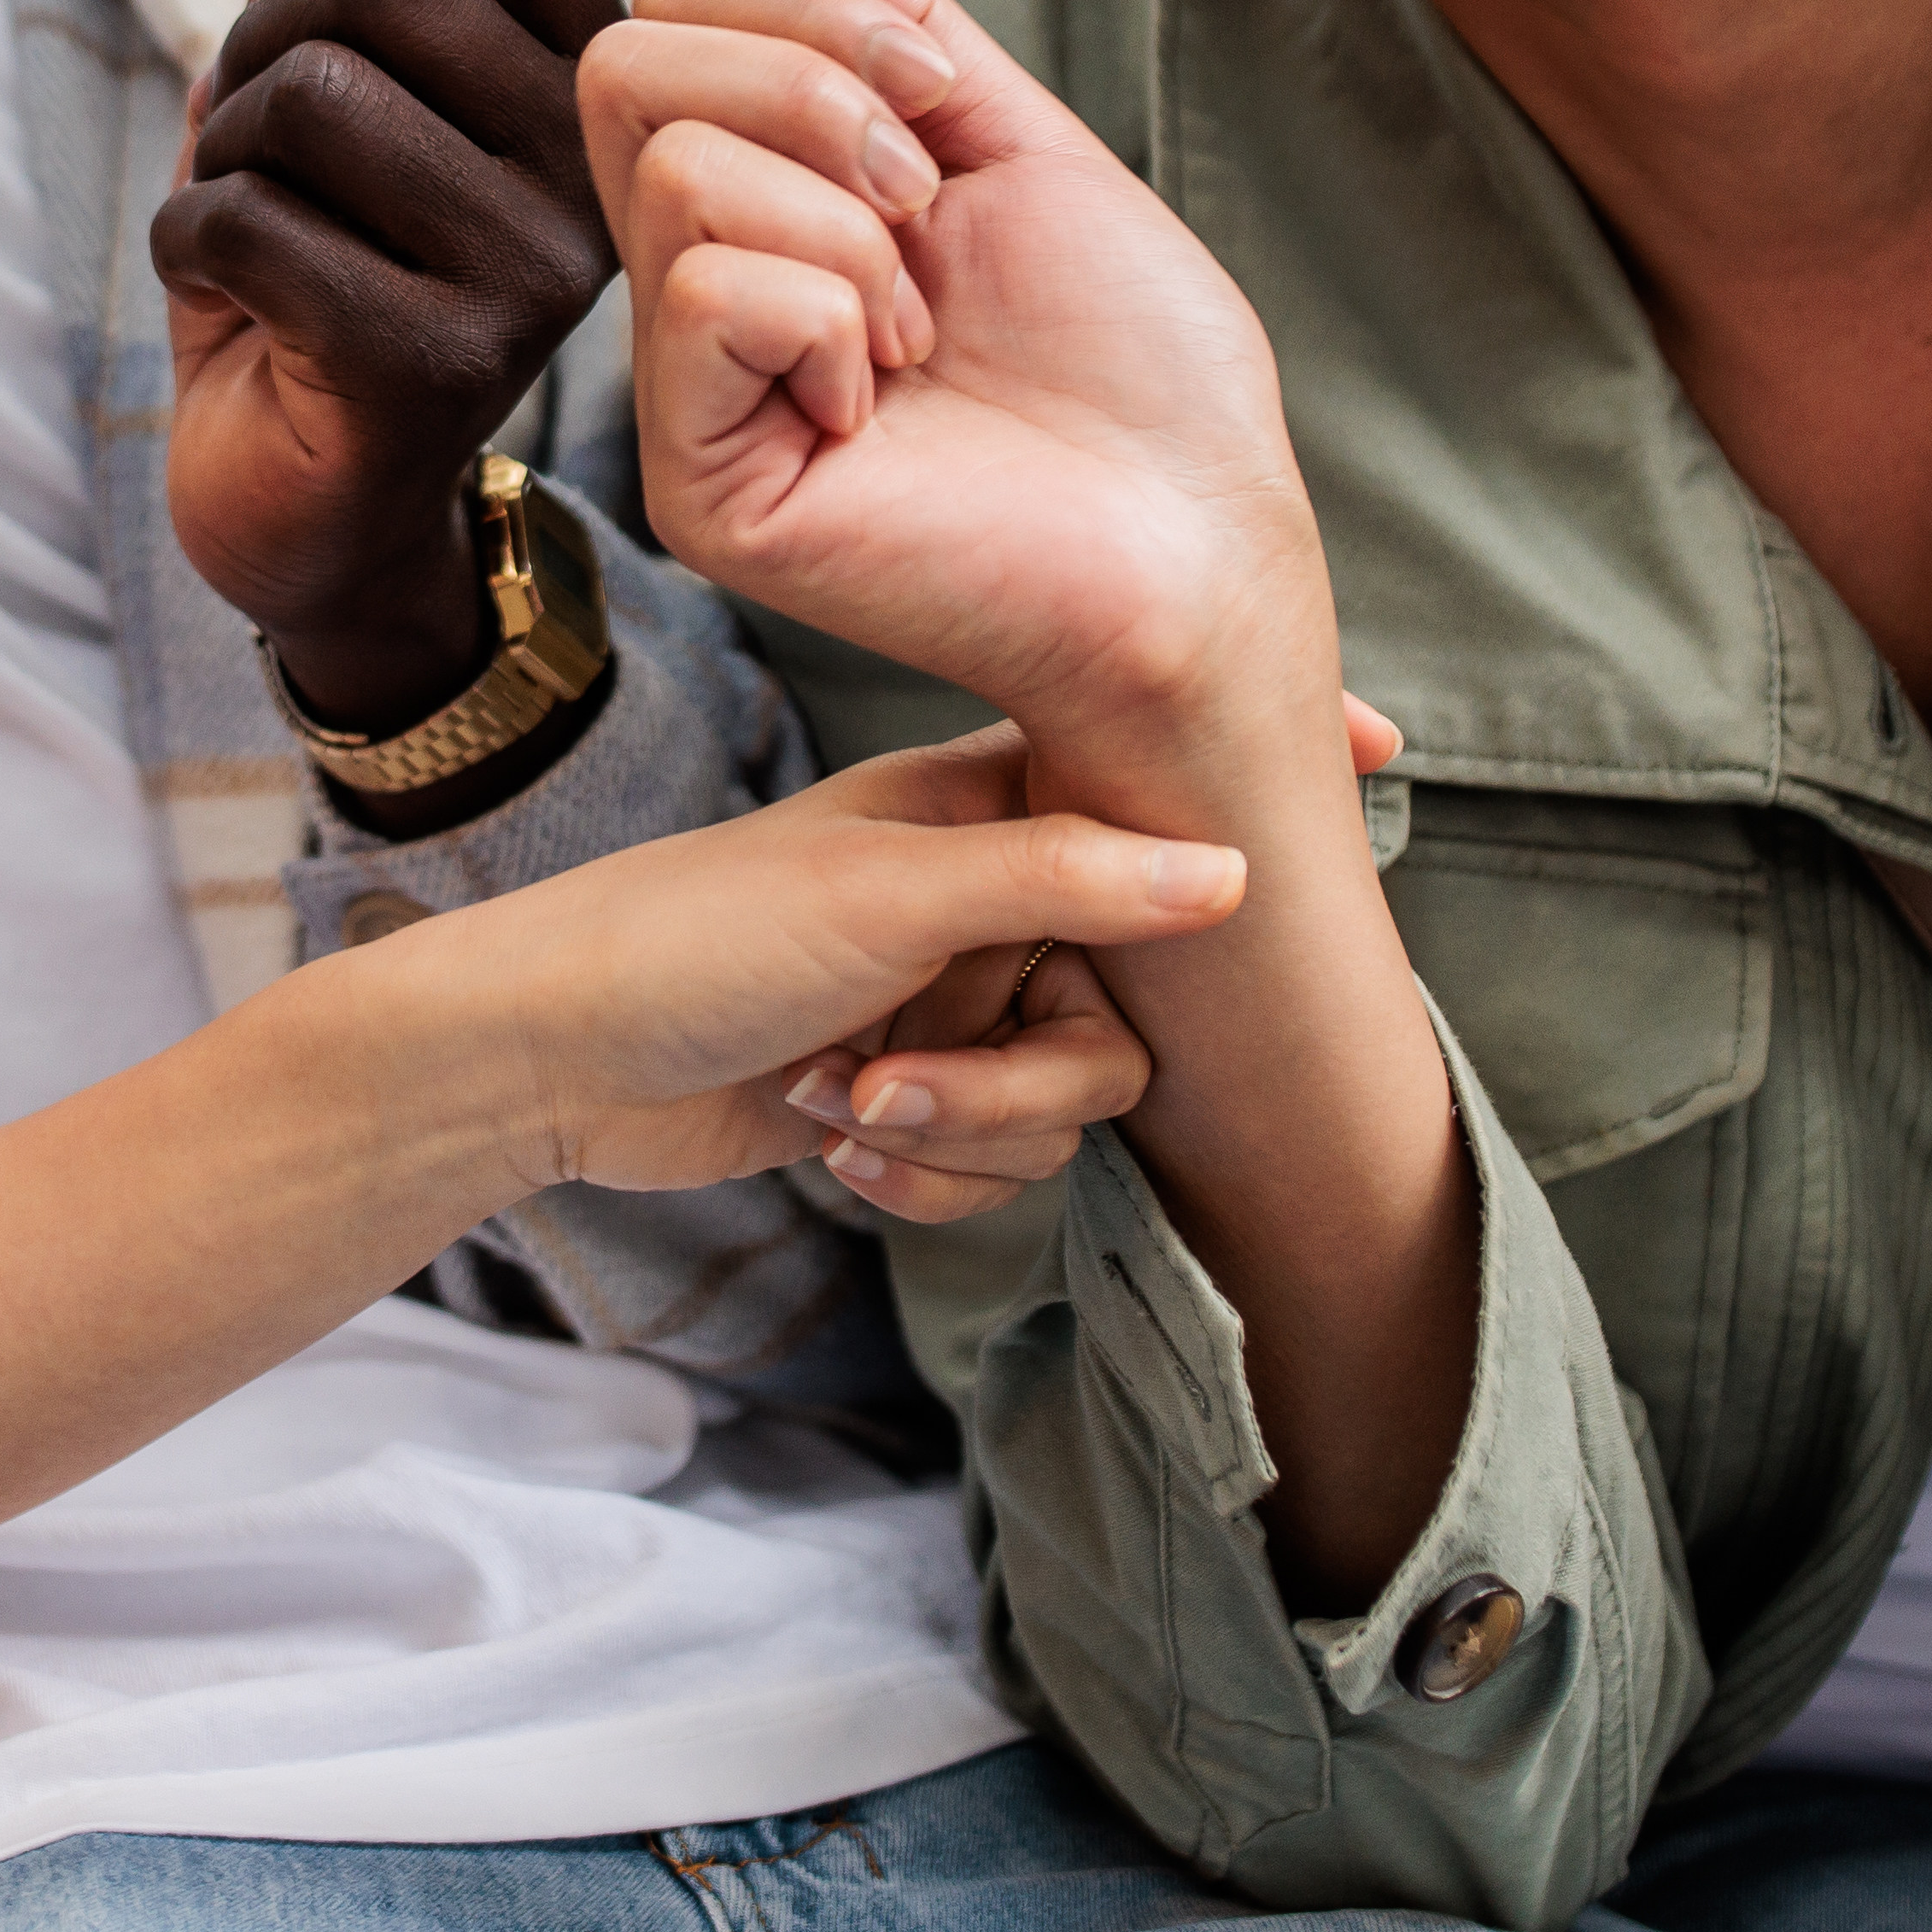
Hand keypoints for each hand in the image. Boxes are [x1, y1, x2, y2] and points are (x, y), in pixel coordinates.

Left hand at [154, 0, 636, 730]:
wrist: (303, 500)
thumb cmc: (313, 266)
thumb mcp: (317, 71)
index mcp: (590, 81)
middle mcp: (596, 169)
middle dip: (256, 40)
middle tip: (249, 133)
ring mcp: (536, 276)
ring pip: (306, 98)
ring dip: (217, 155)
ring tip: (248, 224)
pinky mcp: (443, 366)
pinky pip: (246, 222)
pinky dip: (187, 245)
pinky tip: (230, 307)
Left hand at [376, 722, 1248, 1197]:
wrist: (550, 1058)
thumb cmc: (690, 938)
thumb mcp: (888, 895)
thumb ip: (1066, 880)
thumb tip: (1230, 869)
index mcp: (989, 805)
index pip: (1159, 792)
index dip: (1258, 792)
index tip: (1381, 756)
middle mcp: (988, 898)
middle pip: (1130, 1019)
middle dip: (1023, 1081)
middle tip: (901, 1076)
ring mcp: (955, 997)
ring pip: (1070, 1110)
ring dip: (958, 1133)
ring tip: (842, 1101)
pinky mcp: (915, 1089)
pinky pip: (999, 1164)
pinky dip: (923, 1175)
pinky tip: (834, 1142)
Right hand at [586, 0, 1337, 771]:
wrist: (1204, 551)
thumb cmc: (1139, 377)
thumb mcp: (1018, 144)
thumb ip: (894, 25)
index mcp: (763, 209)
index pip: (670, 18)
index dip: (804, 6)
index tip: (943, 102)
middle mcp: (698, 293)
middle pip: (627, 63)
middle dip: (812, 85)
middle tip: (926, 204)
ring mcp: (689, 391)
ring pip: (671, 166)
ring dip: (848, 223)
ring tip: (924, 327)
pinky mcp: (700, 487)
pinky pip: (707, 290)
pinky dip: (831, 311)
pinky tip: (890, 399)